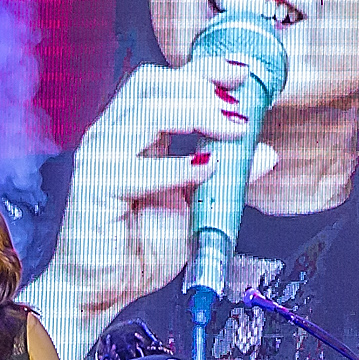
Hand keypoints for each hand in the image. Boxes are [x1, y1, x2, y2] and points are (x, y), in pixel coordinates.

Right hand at [38, 57, 278, 328]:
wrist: (99, 290)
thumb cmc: (137, 248)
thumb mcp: (196, 207)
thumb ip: (226, 178)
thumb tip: (265, 154)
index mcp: (132, 133)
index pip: (164, 83)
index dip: (203, 70)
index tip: (242, 72)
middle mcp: (111, 138)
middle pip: (153, 85)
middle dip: (203, 86)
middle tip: (240, 107)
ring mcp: (99, 160)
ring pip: (146, 113)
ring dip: (197, 115)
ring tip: (233, 131)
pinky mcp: (93, 189)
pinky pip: (137, 169)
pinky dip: (177, 168)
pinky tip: (205, 169)